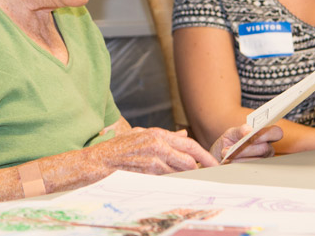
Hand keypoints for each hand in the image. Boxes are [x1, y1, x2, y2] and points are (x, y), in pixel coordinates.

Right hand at [94, 127, 218, 173]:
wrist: (100, 161)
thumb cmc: (119, 147)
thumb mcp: (142, 134)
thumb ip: (165, 135)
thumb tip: (183, 134)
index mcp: (158, 134)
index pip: (189, 144)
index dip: (204, 155)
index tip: (213, 163)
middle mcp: (158, 146)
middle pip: (188, 160)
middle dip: (199, 168)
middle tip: (206, 174)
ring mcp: (153, 161)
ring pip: (179, 172)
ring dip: (185, 176)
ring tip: (187, 177)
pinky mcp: (147, 174)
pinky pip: (167, 180)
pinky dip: (172, 181)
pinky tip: (171, 181)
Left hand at [210, 124, 282, 162]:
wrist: (219, 156)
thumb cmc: (230, 142)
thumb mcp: (233, 133)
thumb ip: (241, 130)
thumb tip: (249, 131)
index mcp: (265, 136)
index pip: (276, 132)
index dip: (268, 134)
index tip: (254, 136)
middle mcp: (267, 149)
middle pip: (264, 148)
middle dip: (247, 148)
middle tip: (234, 148)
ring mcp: (262, 162)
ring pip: (255, 160)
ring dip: (238, 157)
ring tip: (226, 153)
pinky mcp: (254, 172)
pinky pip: (248, 169)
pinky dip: (235, 164)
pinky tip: (227, 161)